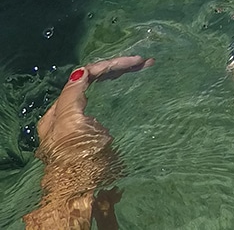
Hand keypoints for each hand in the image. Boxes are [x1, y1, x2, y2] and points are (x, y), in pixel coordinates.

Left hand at [26, 57, 151, 228]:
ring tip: (146, 69)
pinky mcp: (96, 137)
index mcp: (60, 112)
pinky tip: (135, 89)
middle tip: (146, 63)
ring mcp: (83, 126)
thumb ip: (72, 97)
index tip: (138, 62)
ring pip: (102, 91)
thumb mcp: (71, 125)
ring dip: (122, 78)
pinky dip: (122, 93)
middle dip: (118, 69)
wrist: (82, 196)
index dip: (111, 65)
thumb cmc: (78, 161)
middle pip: (94, 81)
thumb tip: (81, 72)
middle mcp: (69, 115)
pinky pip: (108, 105)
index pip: (84, 75)